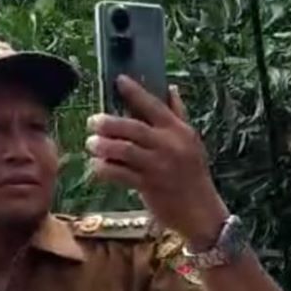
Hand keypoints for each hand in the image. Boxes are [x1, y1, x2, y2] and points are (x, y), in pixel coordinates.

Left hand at [85, 75, 228, 246]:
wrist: (200, 210)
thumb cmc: (191, 173)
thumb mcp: (190, 141)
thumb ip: (177, 114)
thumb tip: (171, 88)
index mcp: (179, 131)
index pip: (154, 106)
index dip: (135, 92)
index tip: (119, 80)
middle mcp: (169, 145)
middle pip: (134, 128)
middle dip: (110, 123)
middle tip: (92, 121)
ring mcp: (159, 166)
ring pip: (125, 150)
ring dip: (104, 146)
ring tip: (90, 144)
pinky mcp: (148, 186)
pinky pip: (121, 174)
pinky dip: (105, 169)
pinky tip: (96, 166)